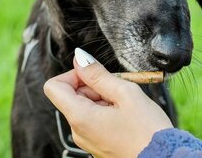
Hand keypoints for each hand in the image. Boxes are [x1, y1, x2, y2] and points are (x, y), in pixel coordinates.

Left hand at [43, 50, 172, 157]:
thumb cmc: (148, 131)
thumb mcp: (125, 93)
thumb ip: (98, 74)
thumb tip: (79, 59)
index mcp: (80, 117)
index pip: (53, 86)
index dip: (73, 74)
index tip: (96, 75)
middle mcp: (78, 131)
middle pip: (72, 95)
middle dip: (94, 85)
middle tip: (120, 89)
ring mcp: (87, 139)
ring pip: (85, 106)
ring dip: (104, 98)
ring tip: (127, 104)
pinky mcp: (97, 143)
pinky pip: (94, 119)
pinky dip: (108, 110)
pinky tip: (127, 114)